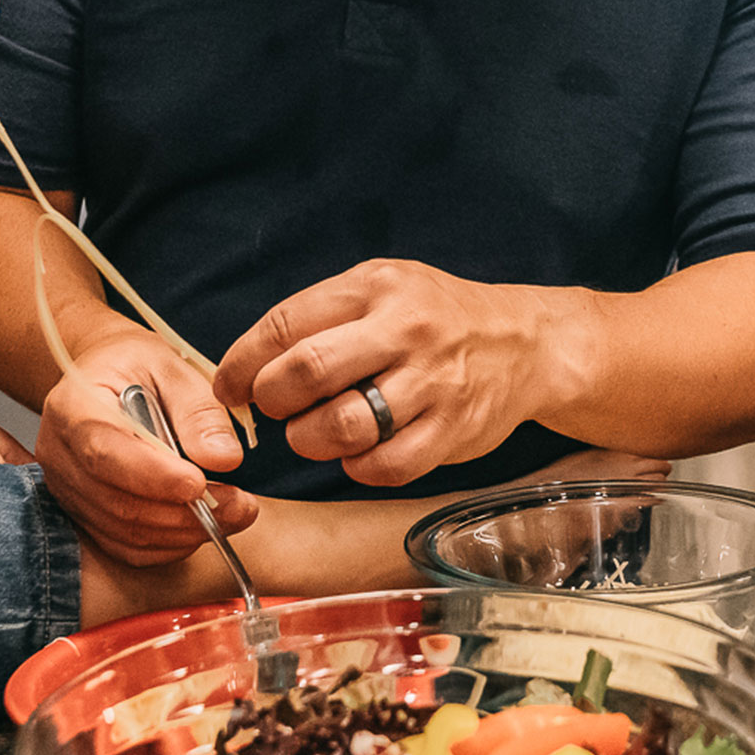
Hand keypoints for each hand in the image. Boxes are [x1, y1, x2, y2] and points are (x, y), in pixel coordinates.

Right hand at [36, 322, 256, 564]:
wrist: (104, 376)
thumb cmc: (136, 366)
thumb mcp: (172, 368)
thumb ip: (198, 411)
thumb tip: (224, 459)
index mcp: (72, 406)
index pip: (104, 452)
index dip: (153, 475)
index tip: (200, 483)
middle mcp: (59, 455)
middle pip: (117, 501)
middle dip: (183, 512)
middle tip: (240, 504)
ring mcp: (66, 490)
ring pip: (124, 531)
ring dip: (183, 532)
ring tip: (233, 513)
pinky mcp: (83, 514)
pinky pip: (124, 547)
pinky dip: (168, 545)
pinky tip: (202, 526)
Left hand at [215, 259, 561, 488]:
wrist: (524, 343)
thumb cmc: (434, 318)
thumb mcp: (379, 288)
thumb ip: (318, 317)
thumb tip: (246, 370)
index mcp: (376, 288)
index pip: (285, 324)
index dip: (242, 363)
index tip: (229, 387)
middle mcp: (405, 331)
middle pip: (308, 371)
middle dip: (273, 401)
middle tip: (275, 409)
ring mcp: (432, 383)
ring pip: (342, 426)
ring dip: (309, 440)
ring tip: (313, 433)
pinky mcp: (452, 431)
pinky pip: (384, 465)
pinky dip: (357, 467)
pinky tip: (358, 453)